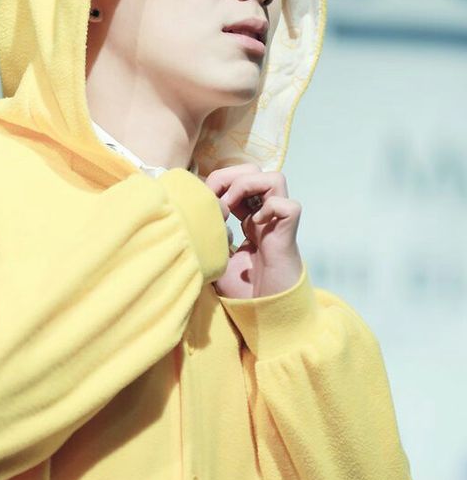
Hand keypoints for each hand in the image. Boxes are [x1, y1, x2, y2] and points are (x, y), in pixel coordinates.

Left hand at [204, 164, 302, 297]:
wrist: (263, 310)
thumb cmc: (241, 288)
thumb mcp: (214, 256)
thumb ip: (206, 235)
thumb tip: (189, 215)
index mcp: (247, 216)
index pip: (235, 179)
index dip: (218, 183)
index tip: (203, 203)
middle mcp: (264, 214)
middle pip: (255, 169)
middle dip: (232, 177)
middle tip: (219, 202)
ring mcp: (277, 222)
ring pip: (276, 178)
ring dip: (250, 185)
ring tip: (234, 207)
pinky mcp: (289, 233)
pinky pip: (289, 205)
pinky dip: (271, 208)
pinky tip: (254, 226)